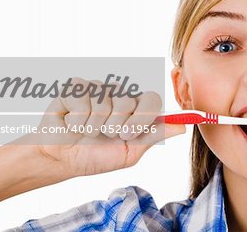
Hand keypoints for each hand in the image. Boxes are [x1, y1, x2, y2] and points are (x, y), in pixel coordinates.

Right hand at [32, 78, 184, 177]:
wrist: (63, 160)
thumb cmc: (96, 156)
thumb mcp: (130, 152)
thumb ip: (154, 135)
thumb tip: (183, 126)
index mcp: (135, 109)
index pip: (151, 99)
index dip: (142, 117)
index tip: (129, 134)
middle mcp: (118, 95)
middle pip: (128, 100)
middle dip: (116, 126)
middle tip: (105, 135)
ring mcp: (97, 89)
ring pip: (105, 100)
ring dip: (94, 125)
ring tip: (87, 132)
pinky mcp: (75, 88)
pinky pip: (83, 97)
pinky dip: (78, 119)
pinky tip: (73, 124)